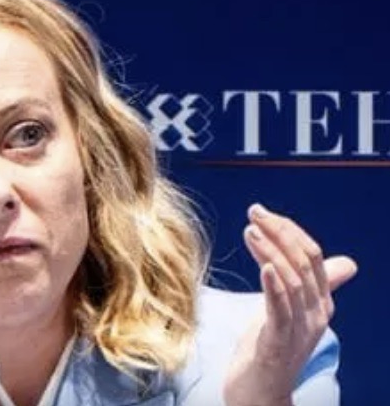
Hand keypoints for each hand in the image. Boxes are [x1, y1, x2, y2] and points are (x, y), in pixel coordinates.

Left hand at [223, 204, 356, 405]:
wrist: (259, 395)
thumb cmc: (270, 350)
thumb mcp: (292, 312)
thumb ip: (310, 286)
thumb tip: (348, 264)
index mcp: (320, 303)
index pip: (313, 256)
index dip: (289, 230)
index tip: (262, 212)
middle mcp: (316, 313)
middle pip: (304, 263)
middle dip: (279, 233)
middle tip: (254, 213)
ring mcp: (300, 329)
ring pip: (292, 281)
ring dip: (270, 251)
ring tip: (251, 231)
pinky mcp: (279, 342)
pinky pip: (280, 309)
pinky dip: (273, 284)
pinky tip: (264, 265)